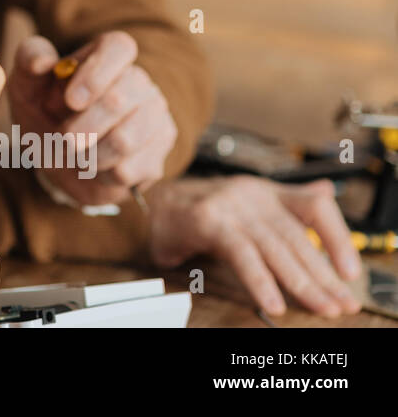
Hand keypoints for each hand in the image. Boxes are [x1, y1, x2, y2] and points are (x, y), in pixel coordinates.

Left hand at [8, 31, 176, 206]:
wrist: (54, 153)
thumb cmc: (42, 108)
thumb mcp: (26, 80)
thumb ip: (29, 59)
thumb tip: (42, 61)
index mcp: (110, 55)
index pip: (120, 48)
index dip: (96, 74)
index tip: (72, 100)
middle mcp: (140, 83)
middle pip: (119, 101)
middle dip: (83, 126)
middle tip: (62, 139)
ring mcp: (154, 120)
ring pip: (124, 140)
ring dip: (86, 154)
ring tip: (71, 153)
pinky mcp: (155, 158)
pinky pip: (128, 171)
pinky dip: (98, 174)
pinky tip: (92, 167)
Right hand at [147, 176, 362, 316]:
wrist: (146, 206)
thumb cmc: (196, 213)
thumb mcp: (245, 202)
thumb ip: (285, 202)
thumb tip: (324, 193)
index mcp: (264, 191)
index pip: (315, 207)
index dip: (337, 238)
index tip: (349, 271)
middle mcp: (250, 194)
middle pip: (298, 236)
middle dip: (323, 274)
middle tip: (340, 303)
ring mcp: (228, 205)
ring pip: (275, 247)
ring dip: (300, 281)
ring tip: (318, 305)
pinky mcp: (206, 221)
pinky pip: (242, 254)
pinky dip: (260, 280)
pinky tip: (272, 301)